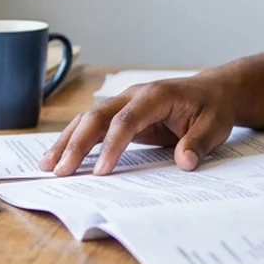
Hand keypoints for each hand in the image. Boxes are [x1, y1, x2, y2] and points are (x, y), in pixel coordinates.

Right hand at [39, 75, 235, 175]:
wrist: (213, 93)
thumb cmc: (213, 109)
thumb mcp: (215, 126)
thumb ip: (198, 143)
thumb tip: (185, 162)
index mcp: (156, 96)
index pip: (126, 120)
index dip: (112, 145)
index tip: (102, 171)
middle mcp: (133, 96)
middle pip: (97, 117)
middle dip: (77, 144)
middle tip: (61, 171)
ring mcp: (124, 104)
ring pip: (88, 120)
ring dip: (68, 142)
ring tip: (48, 166)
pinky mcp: (121, 115)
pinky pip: (94, 126)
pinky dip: (76, 140)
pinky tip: (61, 157)